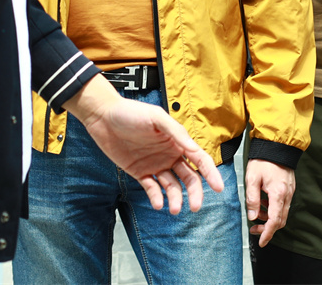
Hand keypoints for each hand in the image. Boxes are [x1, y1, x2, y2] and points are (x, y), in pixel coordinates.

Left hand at [65, 76, 223, 213]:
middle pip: (189, 178)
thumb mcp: (156, 118)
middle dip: (194, 193)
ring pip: (172, 187)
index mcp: (177, 141)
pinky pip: (152, 188)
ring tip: (174, 209)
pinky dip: (157, 198)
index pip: (199, 159)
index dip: (210, 173)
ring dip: (175, 199)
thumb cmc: (131, 112)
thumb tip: (193, 148)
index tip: (219, 188)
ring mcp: (155, 164)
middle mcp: (169, 154)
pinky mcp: (140, 172)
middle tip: (195, 207)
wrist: (103, 117)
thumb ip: (176, 133)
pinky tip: (158, 204)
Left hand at [245, 160, 294, 247]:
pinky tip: (263, 203)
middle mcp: (287, 194)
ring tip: (256, 213)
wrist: (276, 146)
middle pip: (280, 220)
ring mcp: (290, 191)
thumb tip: (253, 216)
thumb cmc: (263, 159)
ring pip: (282, 213)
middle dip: (268, 228)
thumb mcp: (252, 179)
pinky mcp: (289, 188)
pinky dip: (273, 209)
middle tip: (254, 229)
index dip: (268, 233)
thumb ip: (252, 199)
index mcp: (278, 193)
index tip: (261, 242)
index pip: (275, 221)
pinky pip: (283, 204)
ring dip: (270, 218)